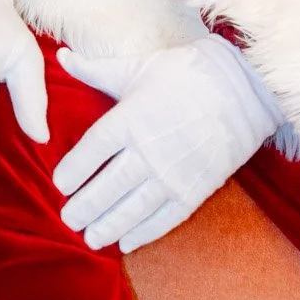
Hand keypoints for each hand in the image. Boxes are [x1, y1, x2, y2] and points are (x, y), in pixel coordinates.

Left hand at [53, 34, 283, 252]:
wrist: (241, 90)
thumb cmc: (182, 73)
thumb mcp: (133, 68)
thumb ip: (93, 70)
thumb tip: (60, 55)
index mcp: (129, 119)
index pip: (92, 151)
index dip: (73, 170)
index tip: (58, 184)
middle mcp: (147, 151)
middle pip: (107, 186)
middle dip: (85, 207)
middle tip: (66, 220)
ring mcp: (172, 174)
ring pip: (132, 208)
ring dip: (109, 225)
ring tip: (90, 239)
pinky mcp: (195, 190)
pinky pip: (165, 219)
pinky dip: (144, 233)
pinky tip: (127, 243)